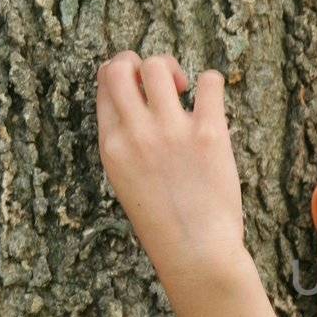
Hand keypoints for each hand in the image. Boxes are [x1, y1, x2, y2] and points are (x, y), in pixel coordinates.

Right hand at [96, 52, 245, 294]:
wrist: (195, 252)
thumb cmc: (164, 221)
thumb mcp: (126, 180)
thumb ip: (126, 143)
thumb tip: (138, 107)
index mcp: (111, 144)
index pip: (104, 83)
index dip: (124, 77)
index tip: (142, 93)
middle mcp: (135, 132)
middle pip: (122, 65)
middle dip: (142, 64)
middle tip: (164, 88)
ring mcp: (170, 131)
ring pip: (159, 66)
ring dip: (172, 69)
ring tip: (186, 93)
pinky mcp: (208, 134)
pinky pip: (209, 81)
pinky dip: (211, 82)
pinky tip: (212, 102)